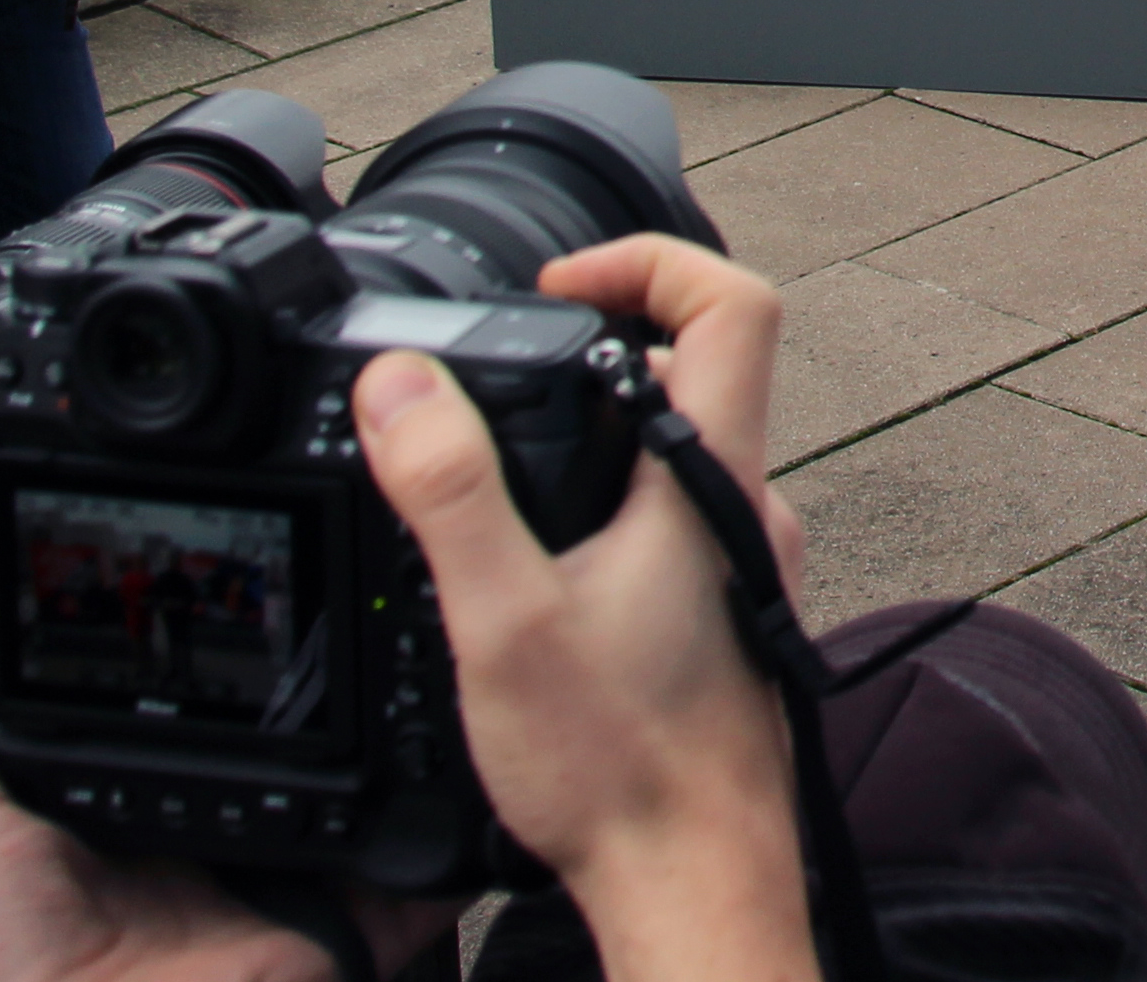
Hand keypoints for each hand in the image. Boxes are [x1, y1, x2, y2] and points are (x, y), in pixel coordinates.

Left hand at [0, 594, 452, 981]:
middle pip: (292, 736)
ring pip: (367, 791)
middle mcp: (212, 840)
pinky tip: (479, 759)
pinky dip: (458, 831)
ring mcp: (281, 890)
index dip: (229, 638)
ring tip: (435, 646)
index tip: (264, 564)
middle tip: (372, 584)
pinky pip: (420, 878)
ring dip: (405, 733)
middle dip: (333, 674)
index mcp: (129, 803)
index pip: (196, 698)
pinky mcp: (337, 934)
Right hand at [359, 237, 820, 981]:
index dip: (648, 261)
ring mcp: (744, 566)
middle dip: (604, 342)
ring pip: (686, 449)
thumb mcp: (505, 622)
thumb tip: (402, 383)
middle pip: (705, 365)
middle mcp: (745, 511)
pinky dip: (615, 506)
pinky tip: (548, 568)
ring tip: (511, 468)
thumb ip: (451, 495)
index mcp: (711, 480)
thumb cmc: (623, 773)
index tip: (562, 283)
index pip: (733, 302)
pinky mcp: (728, 620)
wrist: (695, 886)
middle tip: (514, 367)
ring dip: (605, 432)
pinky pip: (678, 520)